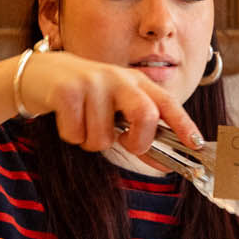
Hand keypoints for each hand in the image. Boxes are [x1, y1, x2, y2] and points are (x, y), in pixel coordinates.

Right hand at [15, 48, 203, 155]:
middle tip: (125, 143)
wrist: (41, 74)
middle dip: (138, 140)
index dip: (185, 124)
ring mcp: (92, 82)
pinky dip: (71, 136)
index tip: (196, 144)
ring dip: (92, 141)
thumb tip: (166, 165)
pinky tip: (67, 118)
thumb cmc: (86, 97)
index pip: (167, 103)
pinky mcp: (67, 90)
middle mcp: (118, 78)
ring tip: (84, 123)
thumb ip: (139, 133)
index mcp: (136, 82)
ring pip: (103, 136)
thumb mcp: (116, 109)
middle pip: (145, 114)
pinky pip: (76, 134)